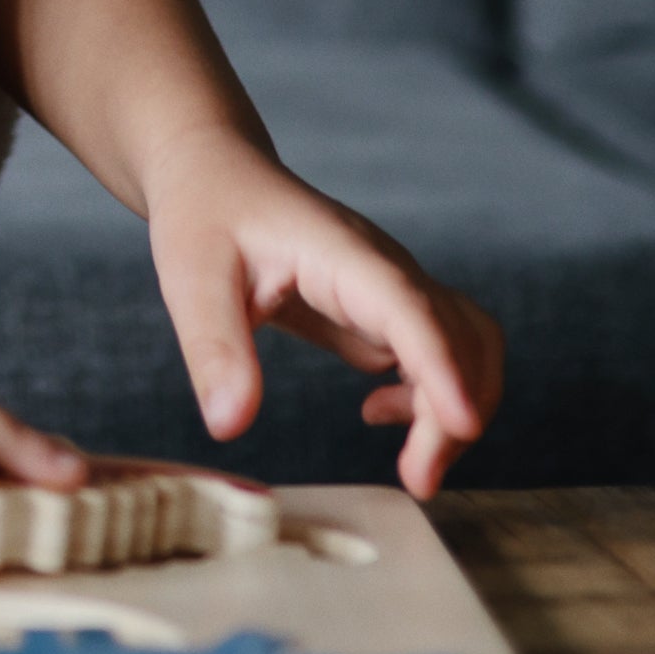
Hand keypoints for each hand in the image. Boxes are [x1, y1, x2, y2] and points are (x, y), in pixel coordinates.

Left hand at [142, 132, 503, 496]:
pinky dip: (432, 393)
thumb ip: (213, 350)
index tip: (460, 427)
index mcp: (341, 253)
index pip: (408, 309)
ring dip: (455, 406)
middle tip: (417, 480)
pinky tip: (376, 411)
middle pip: (460, 336)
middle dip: (456, 410)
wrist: (213, 173)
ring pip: (466, 344)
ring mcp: (389, 286)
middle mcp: (382, 268)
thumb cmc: (202, 215)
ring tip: (412, 467)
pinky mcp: (381, 305)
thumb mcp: (189, 280)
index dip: (440, 366)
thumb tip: (229, 426)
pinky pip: (437, 350)